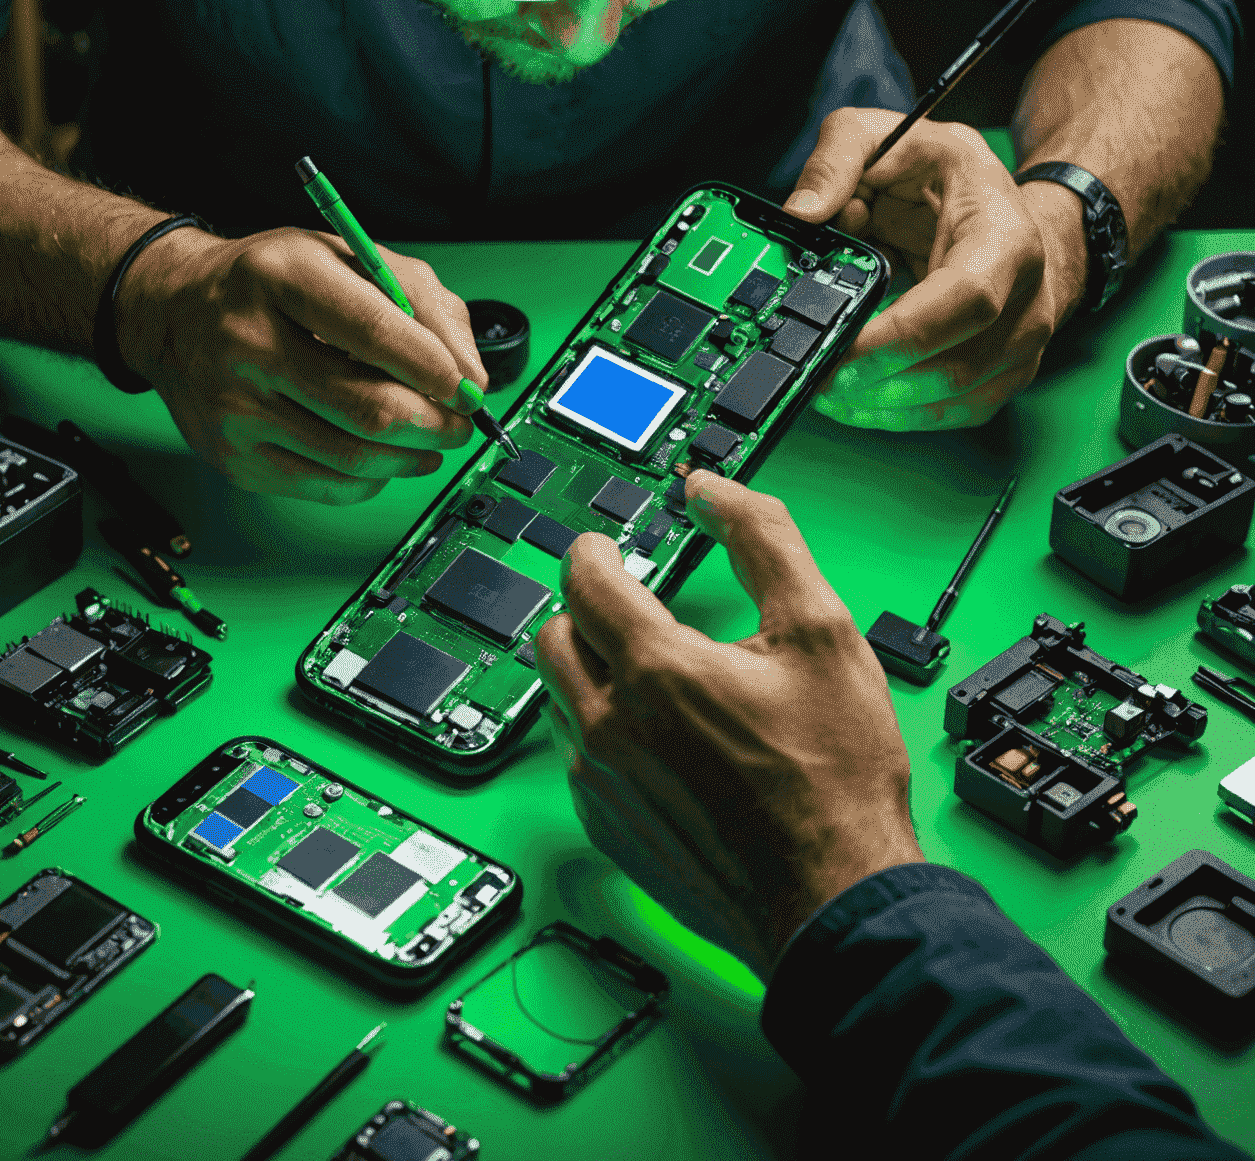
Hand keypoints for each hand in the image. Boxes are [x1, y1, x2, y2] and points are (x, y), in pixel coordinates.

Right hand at [114, 225, 487, 503]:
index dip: (435, 369)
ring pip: (354, 457)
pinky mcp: (232, 457)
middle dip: (435, 423)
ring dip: (412, 457)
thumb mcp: (347, 257)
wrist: (174, 313)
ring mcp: (234, 407)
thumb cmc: (273, 283)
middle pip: (369, 408)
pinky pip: (326, 487)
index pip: (374, 333)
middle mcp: (246, 342)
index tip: (469, 388)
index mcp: (280, 276)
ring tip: (430, 441)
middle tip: (459, 422)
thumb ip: (421, 300)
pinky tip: (383, 456)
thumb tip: (470, 375)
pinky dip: (372, 479)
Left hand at [535, 470, 922, 977]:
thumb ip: (763, 540)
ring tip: (649, 671)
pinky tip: (654, 736)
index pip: (584, 578)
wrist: (836, 898)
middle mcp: (612, 727)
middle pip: (554, 635)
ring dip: (590, 671)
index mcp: (656, 670)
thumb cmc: (836, 779)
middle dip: (585, 609)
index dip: (595, 549)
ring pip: (559, 698)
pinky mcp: (608, 829)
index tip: (609, 547)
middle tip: (629, 607)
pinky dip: (601, 731)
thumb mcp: (821, 632)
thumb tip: (714, 492)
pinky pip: (576, 758)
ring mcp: (603, 784)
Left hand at [784, 108, 1087, 429]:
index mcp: (1003, 237)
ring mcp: (1023, 341)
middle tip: (817, 380)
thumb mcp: (888, 136)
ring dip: (884, 407)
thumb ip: (837, 160)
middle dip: (878, 382)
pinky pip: (957, 412)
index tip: (841, 352)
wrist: (999, 206)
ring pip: (957, 399)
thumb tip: (802, 212)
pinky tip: (860, 405)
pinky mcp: (1006, 372)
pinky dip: (903, 417)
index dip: (900, 337)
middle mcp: (1027, 296)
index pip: (965, 300)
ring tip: (828, 394)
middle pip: (957, 365)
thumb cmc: (947, 176)